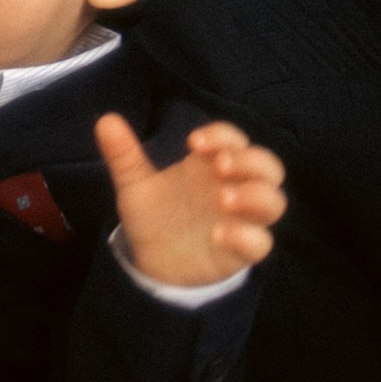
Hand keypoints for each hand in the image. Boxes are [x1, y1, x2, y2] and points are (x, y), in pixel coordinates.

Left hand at [96, 112, 285, 289]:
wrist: (150, 261)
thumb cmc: (154, 216)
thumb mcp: (136, 185)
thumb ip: (125, 155)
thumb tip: (105, 120)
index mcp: (212, 166)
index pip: (234, 139)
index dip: (222, 135)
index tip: (192, 143)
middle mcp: (234, 189)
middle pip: (268, 166)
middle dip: (250, 161)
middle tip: (219, 166)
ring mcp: (242, 220)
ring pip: (275, 202)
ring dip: (256, 195)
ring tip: (223, 199)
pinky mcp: (241, 252)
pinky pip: (261, 244)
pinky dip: (247, 237)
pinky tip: (217, 235)